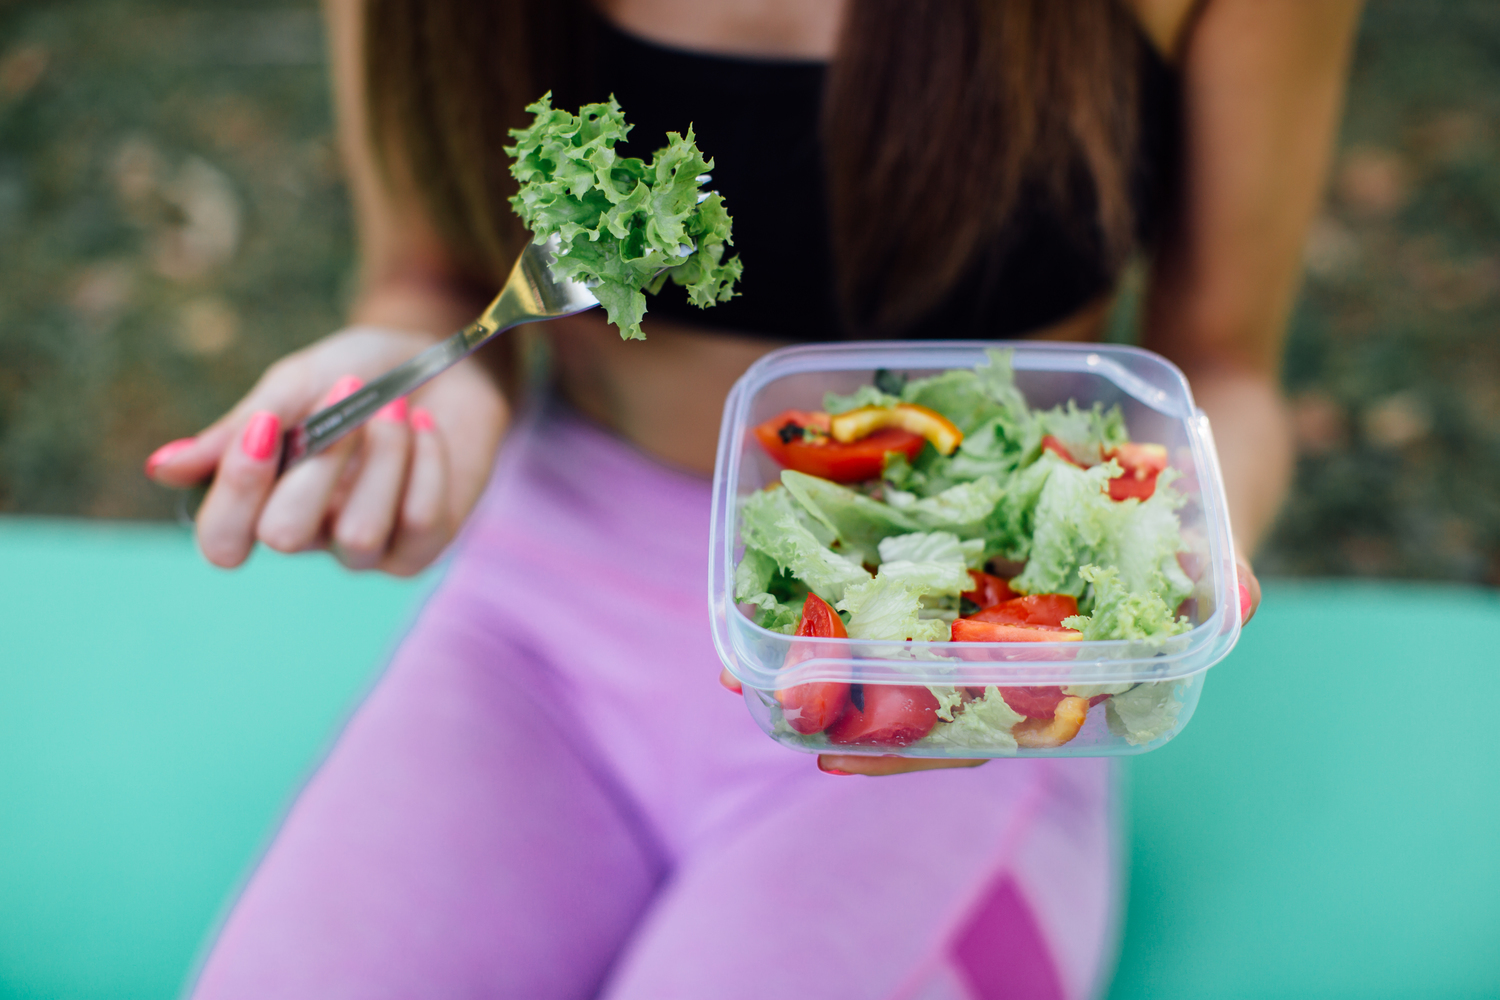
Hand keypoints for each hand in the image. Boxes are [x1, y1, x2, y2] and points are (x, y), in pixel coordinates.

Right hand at [144, 325, 507, 575]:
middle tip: (348, 393)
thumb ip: (240, 429)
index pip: (222, 540)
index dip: (236, 491)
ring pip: (360, 536)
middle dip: (318, 462)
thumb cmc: (360, 374)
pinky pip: (419, 522)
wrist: (443, 362)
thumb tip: (161, 467)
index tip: (268, 421)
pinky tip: (425, 427)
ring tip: (395, 406)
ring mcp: (367, 549)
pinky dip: (425, 462)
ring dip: (382, 457)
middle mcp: (309, 535)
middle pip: (285, 537)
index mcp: (263, 499)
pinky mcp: (423, 546)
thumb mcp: (296, 384)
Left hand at [720, 561, 1262, 775]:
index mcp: (1067, 667)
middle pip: (917, 696)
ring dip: (823, 650)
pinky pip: (895, 573)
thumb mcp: (1214, 536)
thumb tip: (1238, 597)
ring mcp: (985, 602)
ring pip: (895, 644)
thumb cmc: (1201, 515)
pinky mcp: (962, 549)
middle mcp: (1016, 647)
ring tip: (741, 656)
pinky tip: (778, 574)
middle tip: (763, 698)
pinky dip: (841, 576)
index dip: (916, 742)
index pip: (985, 722)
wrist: (1189, 459)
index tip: (842, 754)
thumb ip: (1217, 572)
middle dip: (842, 703)